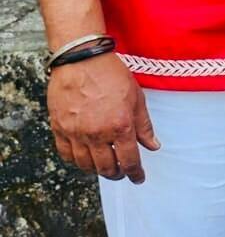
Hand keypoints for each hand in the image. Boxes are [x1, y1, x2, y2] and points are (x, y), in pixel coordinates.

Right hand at [48, 54, 159, 183]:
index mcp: (120, 126)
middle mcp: (97, 133)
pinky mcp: (59, 128)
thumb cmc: (111, 74)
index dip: (135, 174)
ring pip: (86, 165)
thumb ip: (144, 126)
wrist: (81, 58)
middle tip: (122, 172)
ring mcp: (76, 132)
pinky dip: (76, 161)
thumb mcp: (137, 98)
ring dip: (97, 170)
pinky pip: (66, 154)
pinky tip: (84, 157)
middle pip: (107, 168)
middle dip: (117, 174)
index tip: (138, 178)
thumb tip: (153, 146)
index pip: (129, 161)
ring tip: (104, 165)